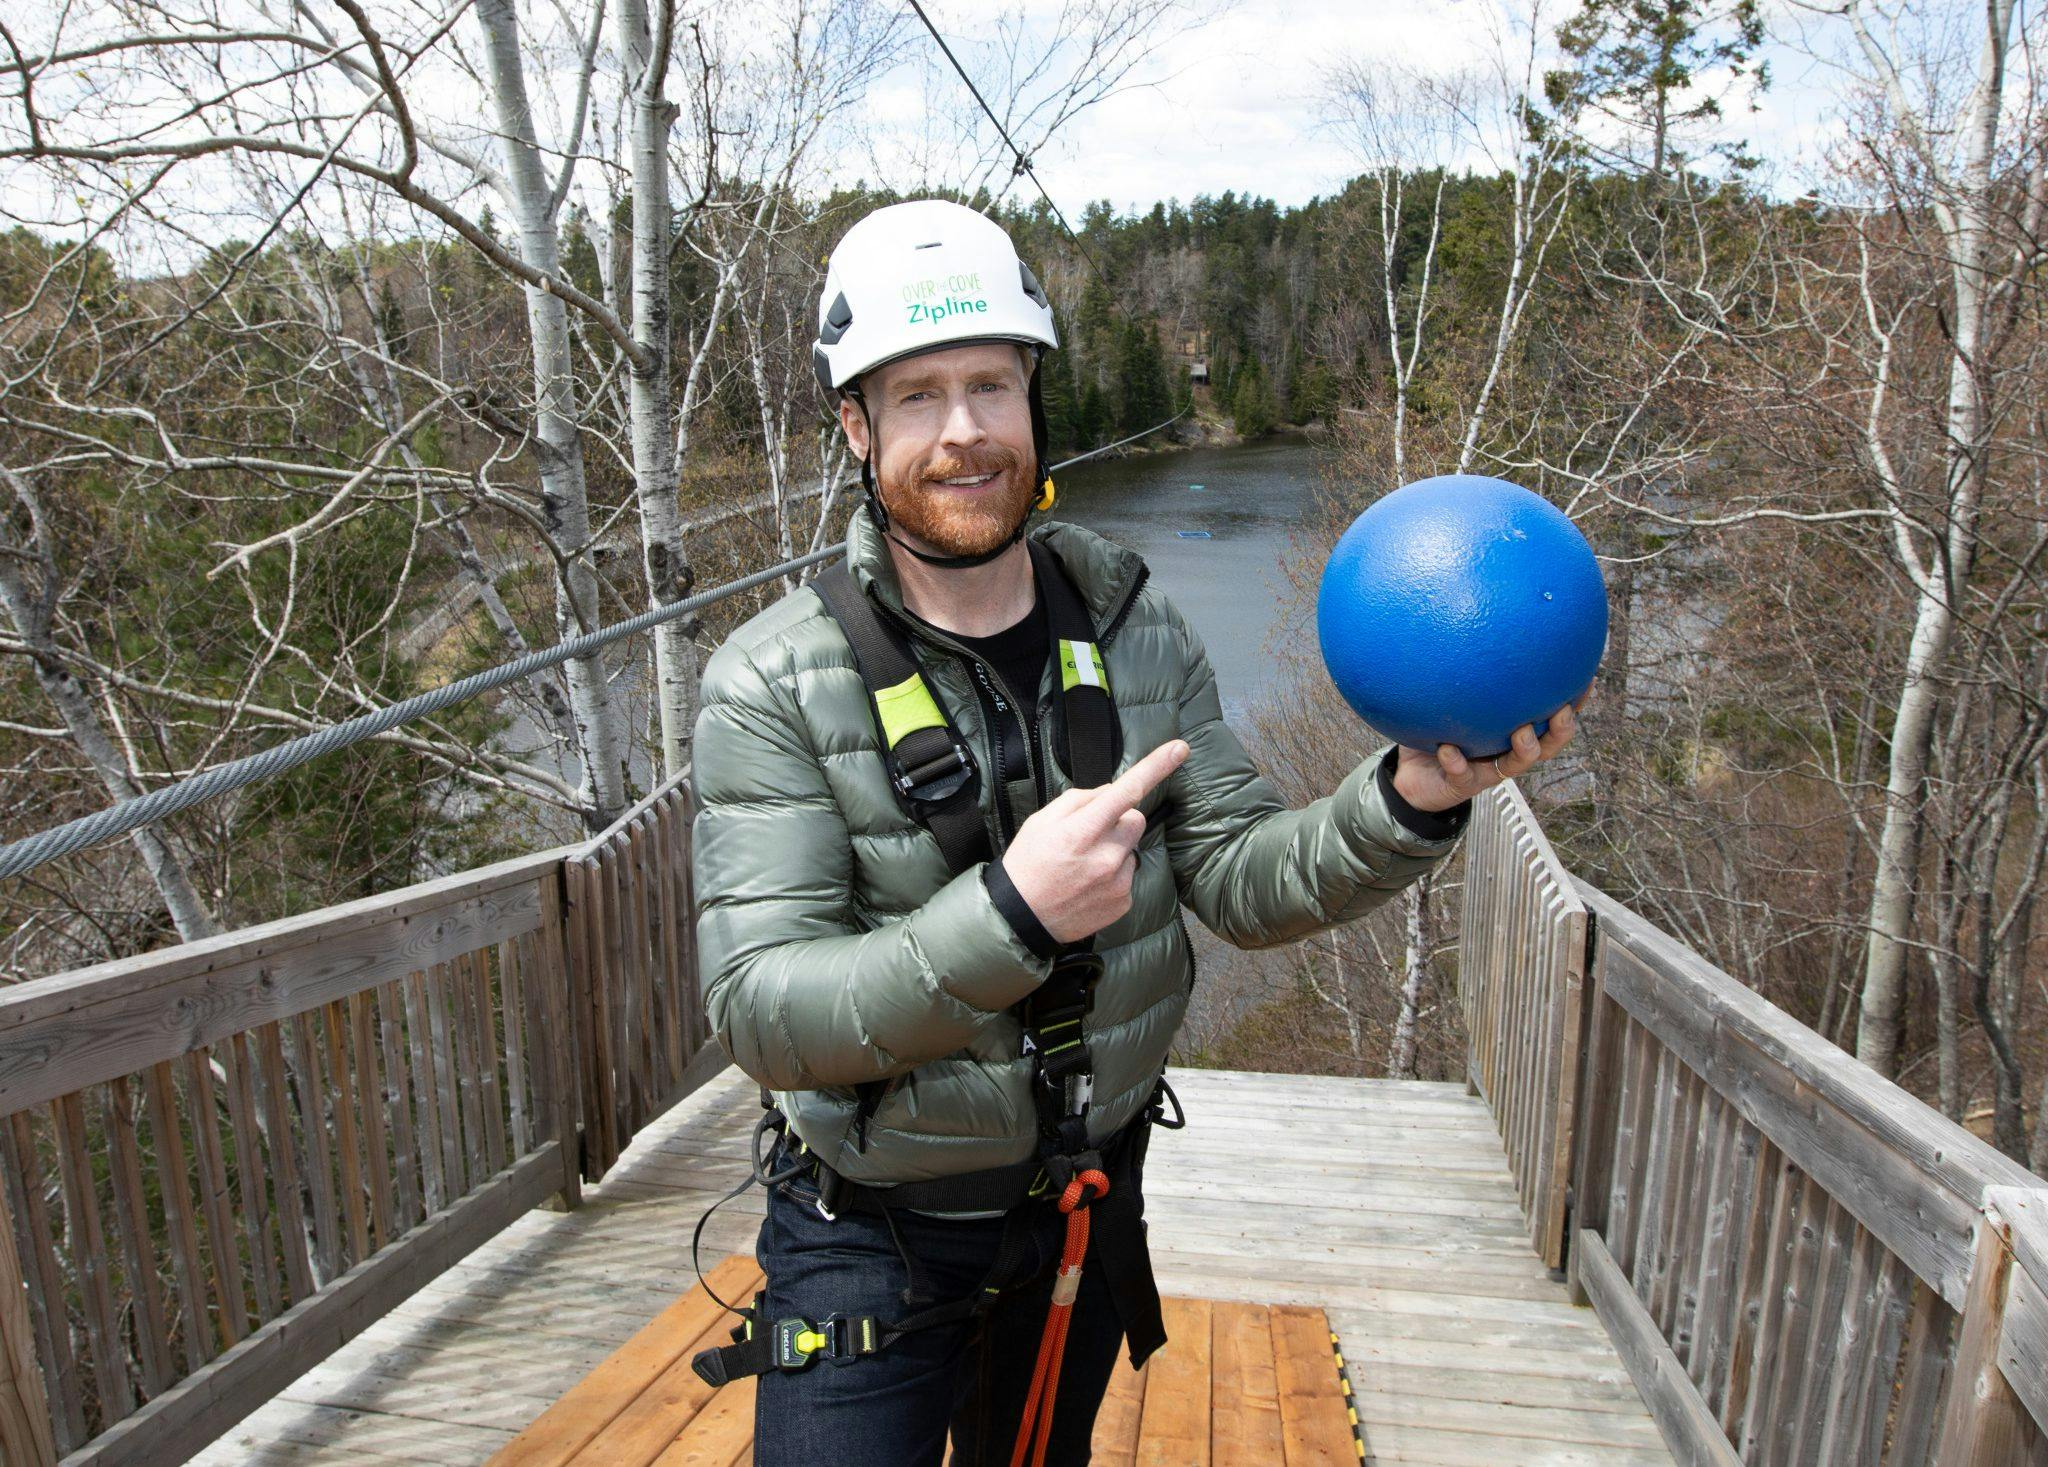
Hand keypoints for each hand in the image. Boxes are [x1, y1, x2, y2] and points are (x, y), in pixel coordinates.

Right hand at [1001, 739, 1189, 943]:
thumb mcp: (1042, 820)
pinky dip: (1114, 875)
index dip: (1156, 767)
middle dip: (1118, 820)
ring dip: (1115, 849)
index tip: (1180, 749)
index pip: (1127, 791)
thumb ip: (1080, 800)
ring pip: (1132, 847)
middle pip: (1136, 819)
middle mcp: (1105, 856)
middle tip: (1089, 835)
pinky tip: (1089, 884)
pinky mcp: (1124, 901)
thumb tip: (1113, 792)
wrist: (1021, 919)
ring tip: (1084, 865)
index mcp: (1082, 830)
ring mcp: (1117, 882)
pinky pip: (1129, 874)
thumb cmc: (1029, 863)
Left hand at [1391, 690, 1589, 813]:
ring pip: (1516, 764)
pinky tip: (1448, 748)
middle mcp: (1505, 752)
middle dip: (1560, 730)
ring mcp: (1486, 770)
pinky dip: (1456, 761)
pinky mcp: (1461, 784)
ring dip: (1524, 748)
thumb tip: (1468, 634)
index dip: (1573, 704)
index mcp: (1511, 733)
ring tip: (1521, 731)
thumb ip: (1464, 677)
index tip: (1587, 680)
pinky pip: (1461, 773)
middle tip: (1562, 711)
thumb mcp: (1452, 703)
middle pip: (1547, 745)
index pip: (1550, 718)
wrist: (1409, 779)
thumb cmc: (1436, 735)